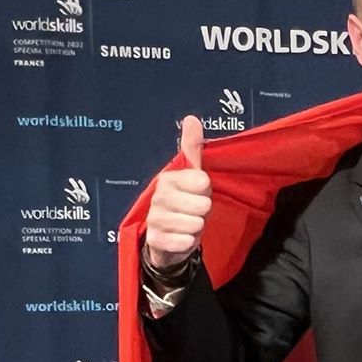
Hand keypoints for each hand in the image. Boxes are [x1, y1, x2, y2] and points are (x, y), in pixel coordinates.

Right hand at [143, 115, 210, 270]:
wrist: (168, 237)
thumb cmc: (184, 203)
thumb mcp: (191, 175)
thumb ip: (191, 148)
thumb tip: (191, 118)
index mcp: (168, 178)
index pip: (202, 182)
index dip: (206, 190)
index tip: (199, 192)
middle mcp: (158, 196)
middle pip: (201, 205)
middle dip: (204, 211)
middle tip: (194, 211)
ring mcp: (154, 219)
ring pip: (194, 224)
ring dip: (197, 228)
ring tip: (188, 224)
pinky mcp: (155, 240)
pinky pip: (184, 242)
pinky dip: (188, 243)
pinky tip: (182, 238)